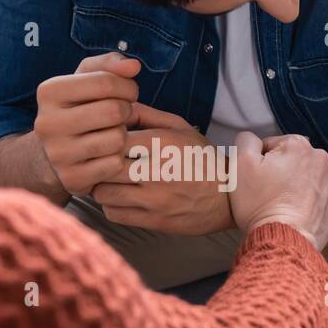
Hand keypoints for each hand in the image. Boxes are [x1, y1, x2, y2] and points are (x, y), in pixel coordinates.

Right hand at [33, 53, 140, 195]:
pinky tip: (108, 153)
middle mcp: (47, 123)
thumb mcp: (84, 80)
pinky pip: (115, 164)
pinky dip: (119, 157)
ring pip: (117, 138)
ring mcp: (58, 154)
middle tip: (122, 115)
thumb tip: (134, 66)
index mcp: (48, 92)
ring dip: (123, 135)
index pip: (106, 82)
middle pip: (114, 111)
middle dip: (126, 111)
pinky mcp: (72, 179)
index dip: (127, 87)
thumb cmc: (76, 108)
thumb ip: (109, 65)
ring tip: (113, 132)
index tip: (128, 93)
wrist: (53, 153)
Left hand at [91, 103, 234, 234]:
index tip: (104, 141)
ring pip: (103, 193)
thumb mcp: (180, 127)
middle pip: (104, 166)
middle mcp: (156, 171)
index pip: (114, 138)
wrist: (230, 196)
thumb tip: (116, 106)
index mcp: (163, 144)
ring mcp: (154, 199)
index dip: (103, 139)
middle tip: (99, 162)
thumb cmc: (202, 158)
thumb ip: (147, 114)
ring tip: (109, 181)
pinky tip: (120, 198)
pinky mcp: (154, 221)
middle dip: (98, 163)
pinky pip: (114, 214)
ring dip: (101, 186)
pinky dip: (111, 206)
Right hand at [229, 131, 327, 249]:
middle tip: (267, 195)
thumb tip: (252, 139)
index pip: (269, 146)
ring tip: (282, 204)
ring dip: (294, 183)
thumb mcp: (240, 165)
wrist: (286, 241)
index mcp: (297, 143)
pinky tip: (296, 209)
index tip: (256, 182)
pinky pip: (317, 190)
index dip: (257, 164)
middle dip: (278, 172)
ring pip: (304, 174)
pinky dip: (307, 196)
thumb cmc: (260, 204)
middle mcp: (320, 156)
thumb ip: (246, 140)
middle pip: (288, 159)